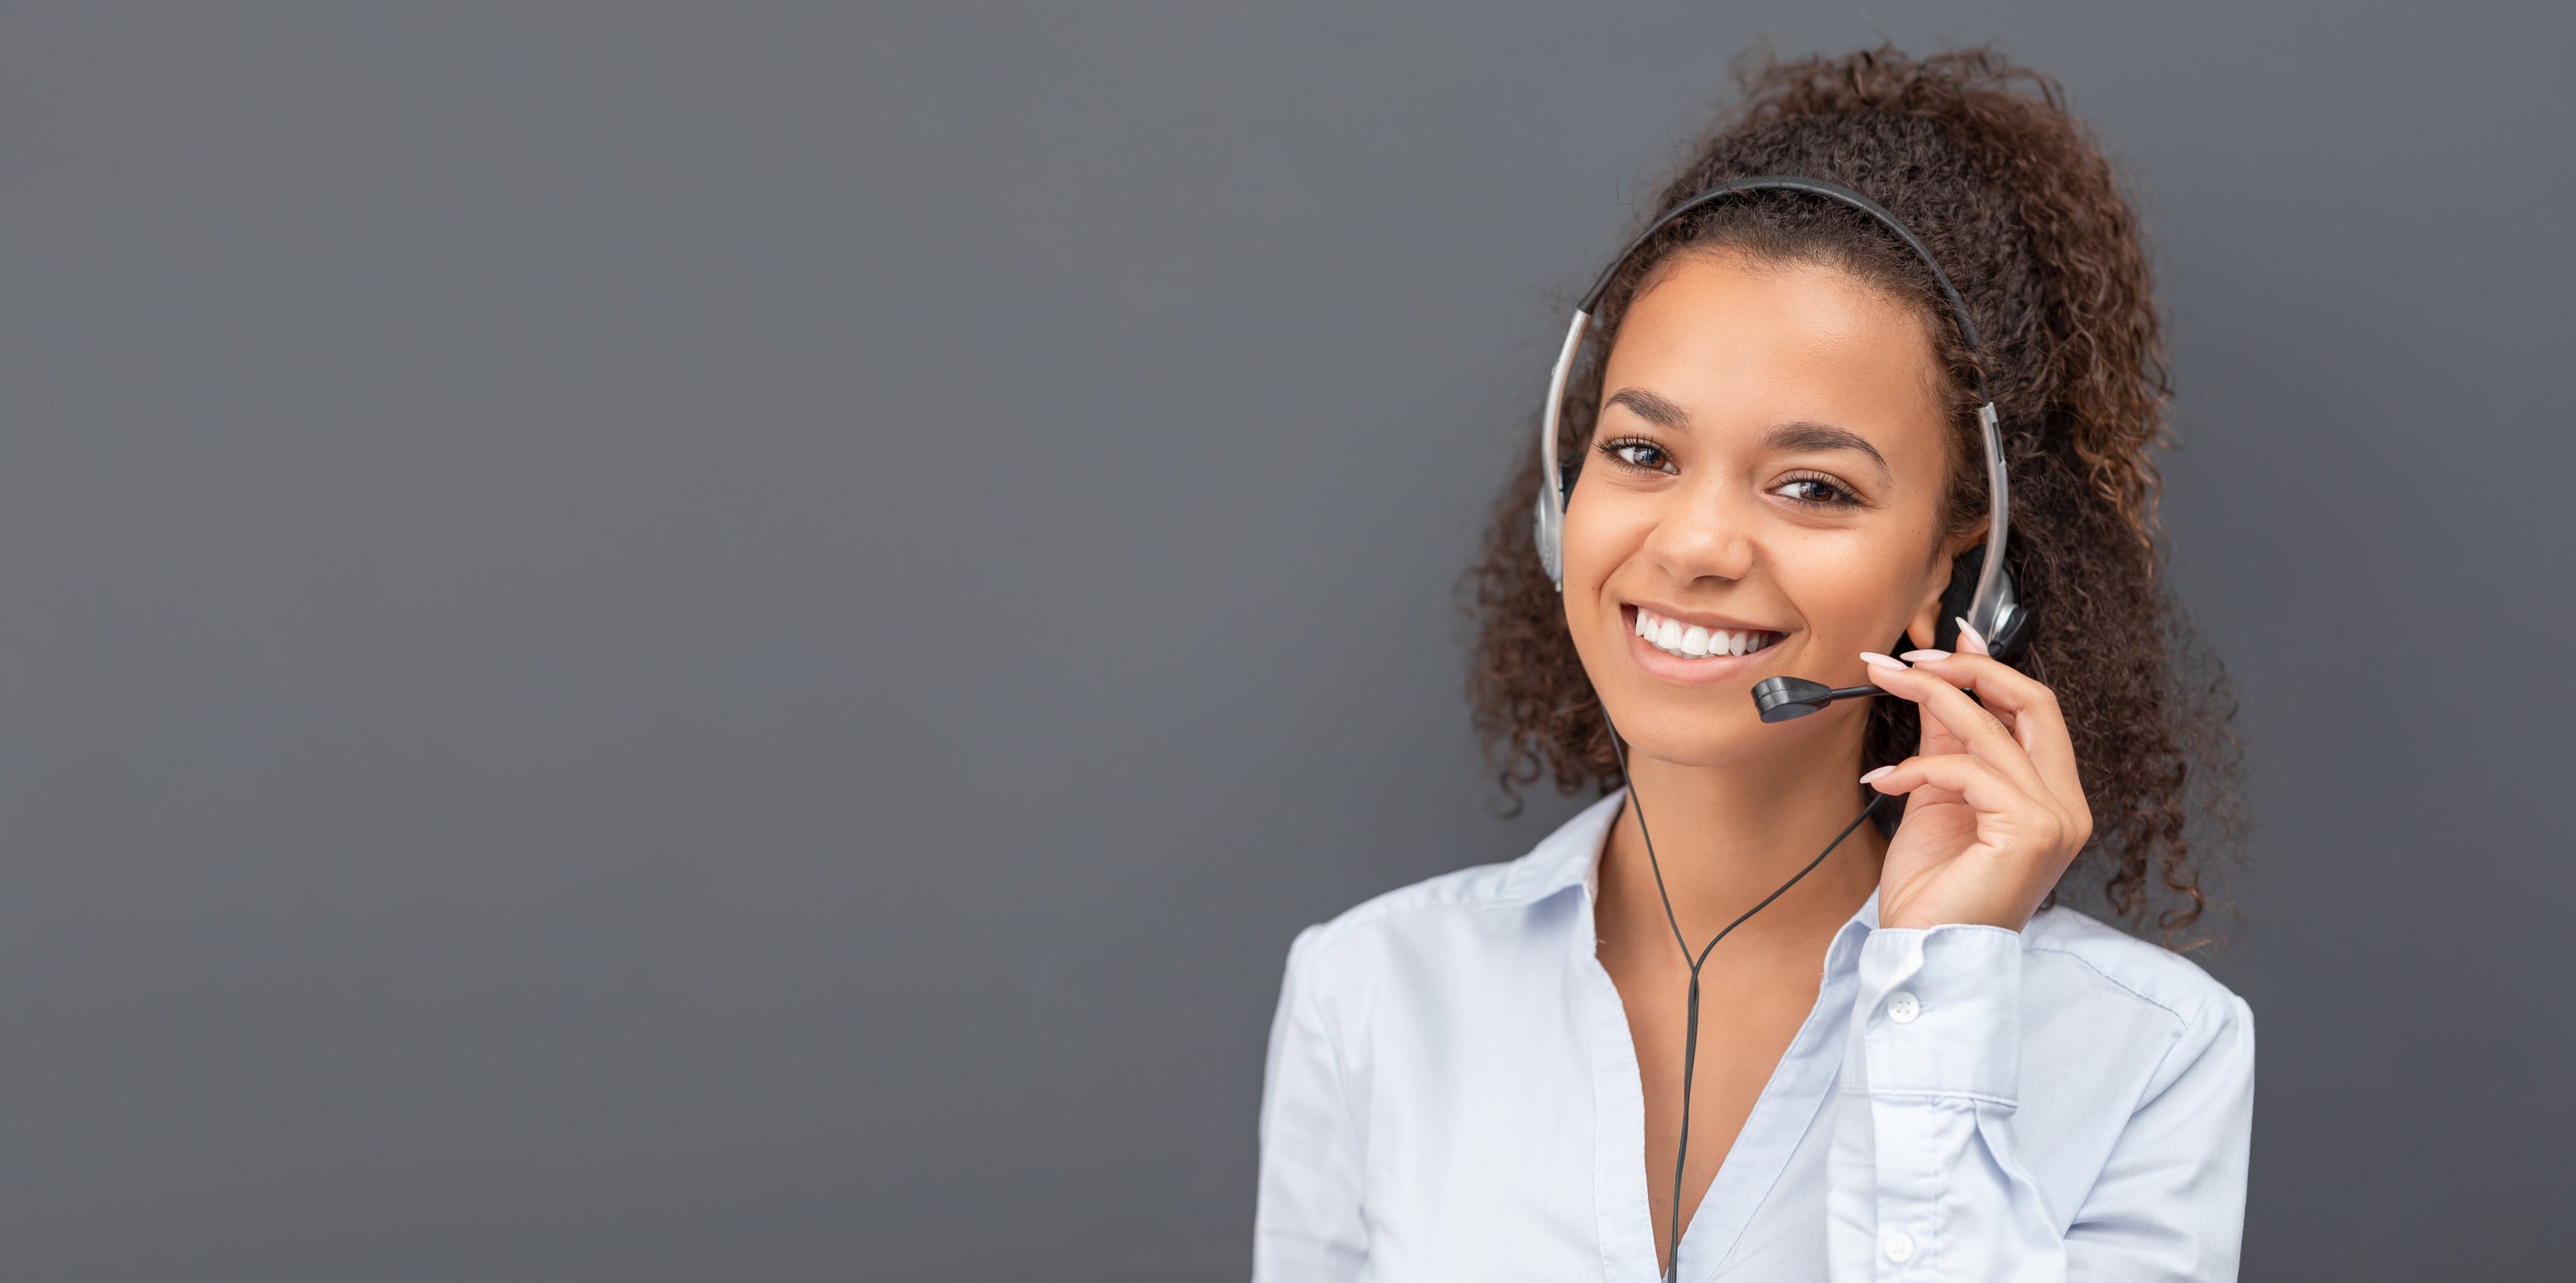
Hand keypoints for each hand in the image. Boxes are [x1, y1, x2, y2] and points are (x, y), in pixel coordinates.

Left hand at [1857, 622, 2093, 932]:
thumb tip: (1936, 680)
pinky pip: (1971, 770)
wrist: (1925, 954)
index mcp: (2052, 798)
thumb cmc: (1933, 890)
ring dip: (1929, 698)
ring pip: (1993, 729)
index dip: (1988, 668)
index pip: (2034, 712)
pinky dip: (1920, 766)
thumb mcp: (1935, 796)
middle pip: (2033, 703)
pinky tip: (1885, 780)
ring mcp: (2057, 821)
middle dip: (1968, 669)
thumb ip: (1944, 739)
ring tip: (1881, 687)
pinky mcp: (2031, 833)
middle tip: (1908, 659)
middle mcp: (2067, 807)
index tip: (1940, 643)